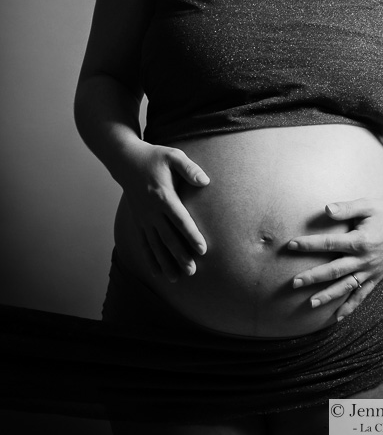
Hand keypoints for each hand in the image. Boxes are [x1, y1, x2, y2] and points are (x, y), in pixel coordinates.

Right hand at [120, 142, 209, 282]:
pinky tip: (157, 272)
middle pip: (168, 237)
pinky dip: (150, 258)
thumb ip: (190, 169)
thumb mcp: (173, 156)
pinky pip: (144, 243)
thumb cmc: (153, 158)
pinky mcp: (138, 221)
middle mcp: (152, 211)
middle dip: (180, 255)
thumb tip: (205, 181)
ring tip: (176, 278)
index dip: (191, 235)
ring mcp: (144, 218)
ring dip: (166, 262)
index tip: (202, 249)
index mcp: (163, 196)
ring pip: (156, 245)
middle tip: (192, 271)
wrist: (126, 161)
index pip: (180, 220)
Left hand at [288, 197, 382, 319]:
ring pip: (347, 286)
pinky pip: (363, 294)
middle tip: (294, 282)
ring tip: (311, 303)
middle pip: (334, 270)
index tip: (291, 245)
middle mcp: (365, 259)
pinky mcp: (378, 276)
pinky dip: (351, 306)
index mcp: (360, 240)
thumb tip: (325, 208)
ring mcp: (372, 270)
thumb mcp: (367, 205)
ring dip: (329, 296)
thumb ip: (345, 208)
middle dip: (313, 276)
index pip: (329, 244)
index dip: (309, 245)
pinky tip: (338, 316)